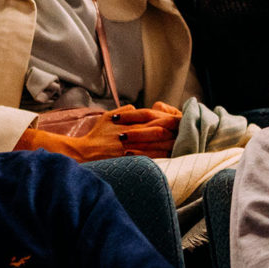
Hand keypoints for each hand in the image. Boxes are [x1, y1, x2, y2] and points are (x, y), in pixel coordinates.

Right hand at [23, 104, 181, 161]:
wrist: (83, 153)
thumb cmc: (96, 135)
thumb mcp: (109, 117)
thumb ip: (125, 111)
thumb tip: (137, 107)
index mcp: (130, 123)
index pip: (154, 120)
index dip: (168, 121)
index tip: (178, 123)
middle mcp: (133, 135)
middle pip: (159, 132)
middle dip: (173, 134)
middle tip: (185, 135)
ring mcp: (132, 148)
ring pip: (157, 146)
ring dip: (170, 146)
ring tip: (182, 147)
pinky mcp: (130, 160)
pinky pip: (150, 158)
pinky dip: (161, 158)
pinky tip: (170, 159)